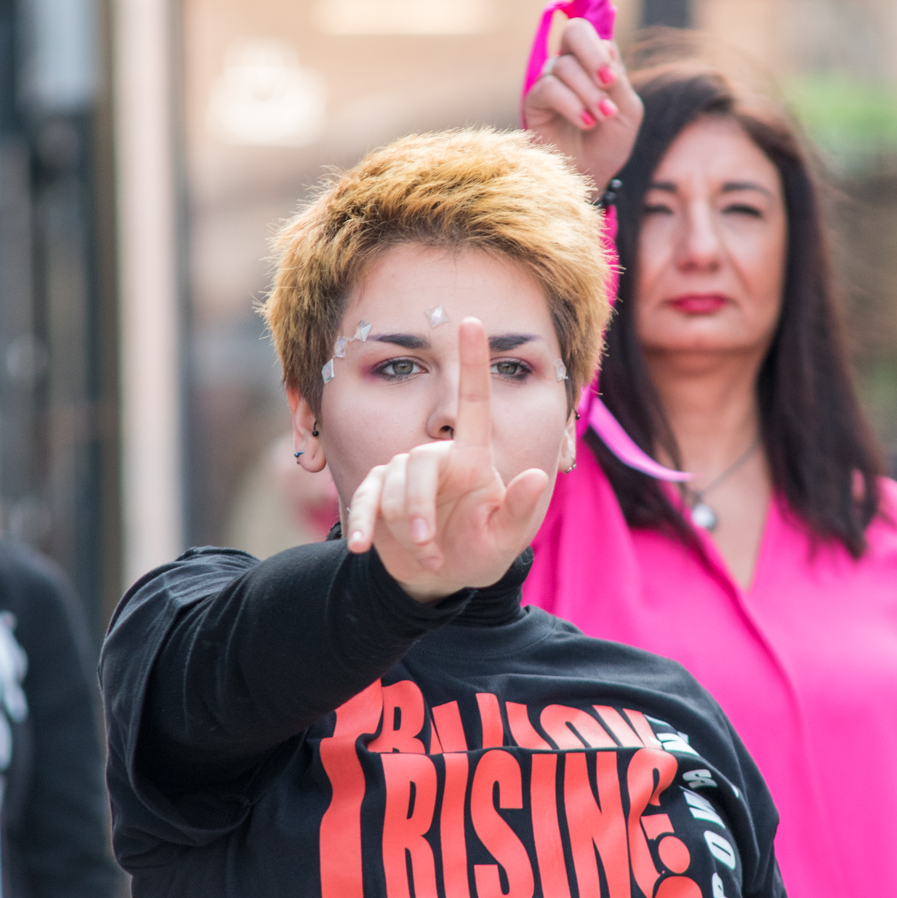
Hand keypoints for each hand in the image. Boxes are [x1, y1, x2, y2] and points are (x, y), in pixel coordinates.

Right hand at [345, 318, 548, 603]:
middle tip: (429, 546)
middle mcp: (436, 458)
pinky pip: (364, 499)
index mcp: (471, 458)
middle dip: (417, 506)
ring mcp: (402, 474)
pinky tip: (360, 544)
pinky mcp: (376, 494)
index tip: (473, 321)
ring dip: (403, 525)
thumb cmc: (481, 551)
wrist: (441, 577)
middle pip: (416, 463)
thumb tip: (537, 478)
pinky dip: (361, 523)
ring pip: (390, 484)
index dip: (473, 361)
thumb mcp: (506, 540)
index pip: (473, 401)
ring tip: (428, 557)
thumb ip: (520, 510)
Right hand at [522, 0, 642, 196]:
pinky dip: (576, 104)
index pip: (587, 6)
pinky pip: (551, 87)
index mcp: (597, 55)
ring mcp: (549, 80)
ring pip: (566, 64)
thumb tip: (599, 48)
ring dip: (591, 92)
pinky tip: (588, 122)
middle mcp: (569, 61)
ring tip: (602, 118)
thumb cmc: (610, 145)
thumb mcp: (628, 107)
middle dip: (596, 53)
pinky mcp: (534, 102)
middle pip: (576, 29)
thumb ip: (616, 74)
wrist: (591, 180)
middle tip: (611, 81)